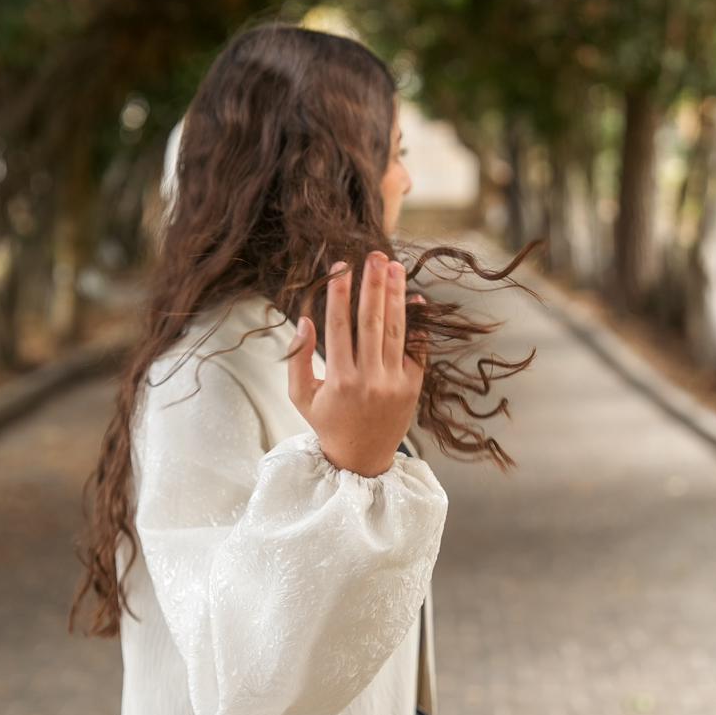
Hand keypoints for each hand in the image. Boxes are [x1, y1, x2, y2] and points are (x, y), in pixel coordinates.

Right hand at [287, 250, 427, 476]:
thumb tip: (305, 320)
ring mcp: (395, 382)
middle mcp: (370, 379)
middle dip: (372, 285)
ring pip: (395, 330)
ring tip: (394, 267)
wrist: (363, 459)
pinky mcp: (413, 386)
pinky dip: (417, 323)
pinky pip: (416, 348)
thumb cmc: (328, 423)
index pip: (339, 327)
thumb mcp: (301, 396)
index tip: (340, 268)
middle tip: (374, 256)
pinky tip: (415, 298)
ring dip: (395, 295)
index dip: (339, 295)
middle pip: (371, 322)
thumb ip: (298, 358)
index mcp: (339, 381)